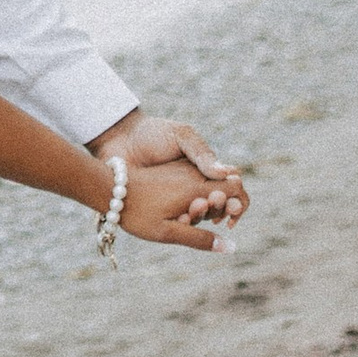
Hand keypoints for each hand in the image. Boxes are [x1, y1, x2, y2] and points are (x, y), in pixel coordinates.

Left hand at [93, 108, 244, 232]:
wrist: (118, 140)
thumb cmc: (151, 133)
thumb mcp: (180, 136)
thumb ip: (203, 154)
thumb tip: (228, 174)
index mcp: (206, 168)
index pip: (234, 189)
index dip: (239, 201)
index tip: (232, 207)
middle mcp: (197, 185)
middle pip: (220, 207)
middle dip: (218, 211)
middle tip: (202, 206)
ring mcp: (179, 197)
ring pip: (200, 216)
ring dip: (199, 218)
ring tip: (185, 215)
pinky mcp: (162, 205)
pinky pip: (179, 220)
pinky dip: (182, 223)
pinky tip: (175, 220)